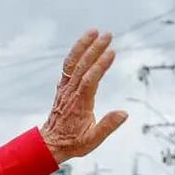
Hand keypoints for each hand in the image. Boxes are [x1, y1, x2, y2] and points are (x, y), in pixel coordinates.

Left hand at [40, 30, 127, 163]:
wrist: (50, 143)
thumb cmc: (73, 142)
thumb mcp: (92, 140)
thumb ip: (107, 126)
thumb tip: (124, 113)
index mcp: (80, 104)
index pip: (90, 81)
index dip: (100, 66)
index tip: (112, 52)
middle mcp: (71, 93)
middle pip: (82, 67)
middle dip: (95, 49)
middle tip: (108, 35)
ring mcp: (65, 89)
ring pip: (73, 63)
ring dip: (83, 46)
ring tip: (95, 31)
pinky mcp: (63, 87)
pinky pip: (68, 67)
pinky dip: (76, 53)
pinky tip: (85, 43)